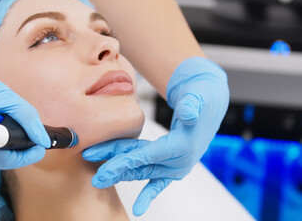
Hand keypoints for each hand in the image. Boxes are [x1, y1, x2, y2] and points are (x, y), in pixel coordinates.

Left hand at [82, 57, 228, 215]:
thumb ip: (192, 105)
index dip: (123, 162)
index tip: (102, 170)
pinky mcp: (172, 165)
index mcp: (181, 146)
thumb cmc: (201, 97)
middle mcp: (179, 160)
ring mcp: (176, 165)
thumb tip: (188, 114)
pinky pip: (157, 182)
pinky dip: (148, 195)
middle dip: (115, 171)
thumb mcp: (198, 96)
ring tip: (98, 178)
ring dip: (120, 173)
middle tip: (94, 178)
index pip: (146, 156)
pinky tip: (139, 210)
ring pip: (142, 168)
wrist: (210, 104)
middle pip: (140, 165)